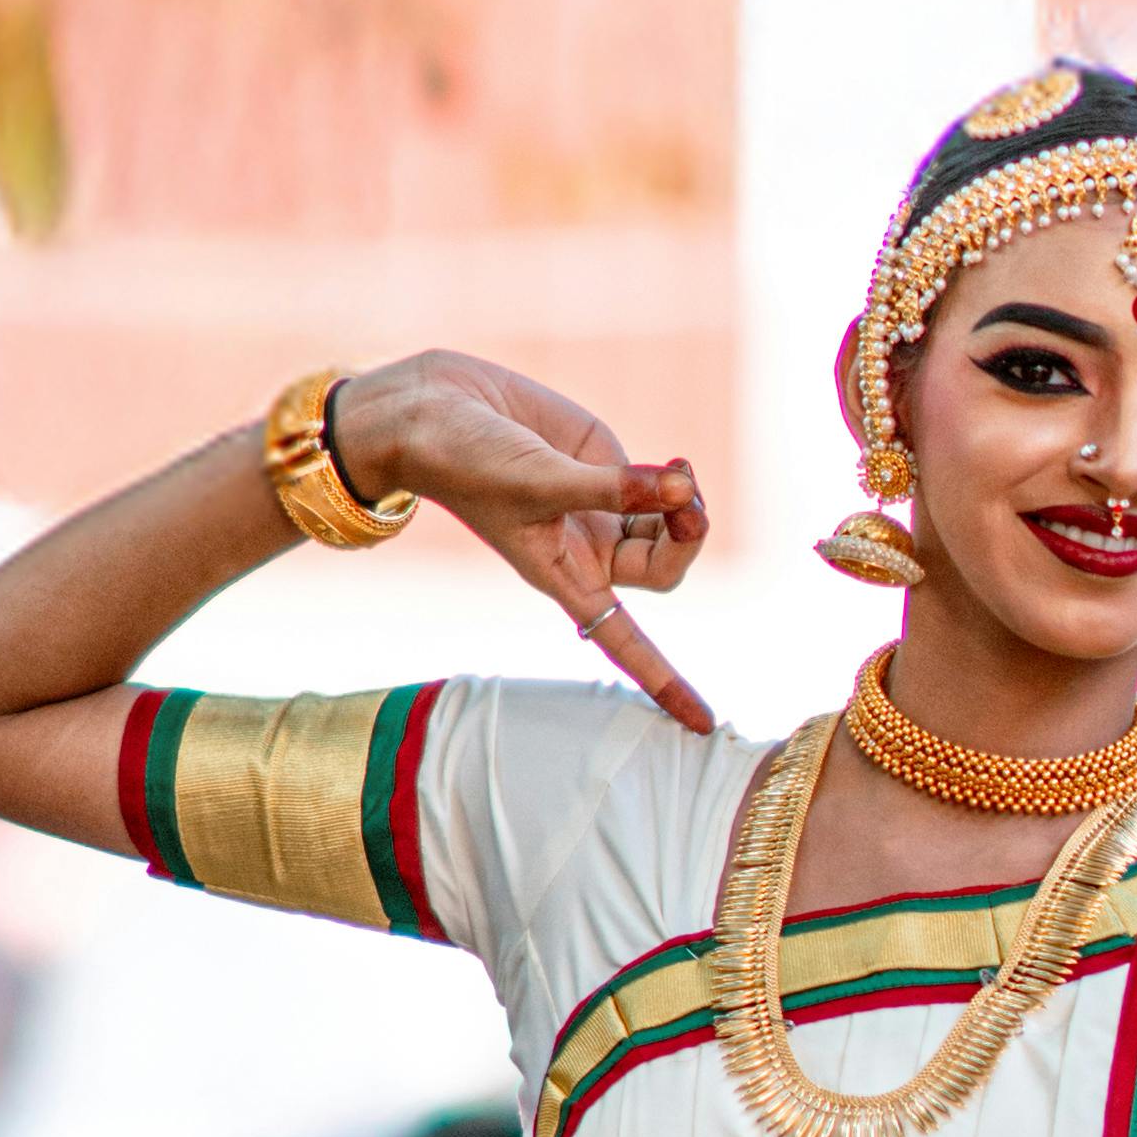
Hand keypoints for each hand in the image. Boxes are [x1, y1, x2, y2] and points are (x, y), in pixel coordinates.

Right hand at [345, 349, 716, 731]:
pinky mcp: (604, 464)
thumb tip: (686, 489)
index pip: (624, 643)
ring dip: (688, 504)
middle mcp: (585, 549)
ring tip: (681, 470)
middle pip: (663, 568)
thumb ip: (615, 487)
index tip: (702, 726)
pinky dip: (677, 476)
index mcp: (563, 576)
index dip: (664, 682)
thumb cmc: (468, 461)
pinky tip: (676, 462)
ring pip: (671, 527)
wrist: (434, 410)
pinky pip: (662, 484)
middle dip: (687, 539)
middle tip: (687, 500)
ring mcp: (599, 507)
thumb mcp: (538, 482)